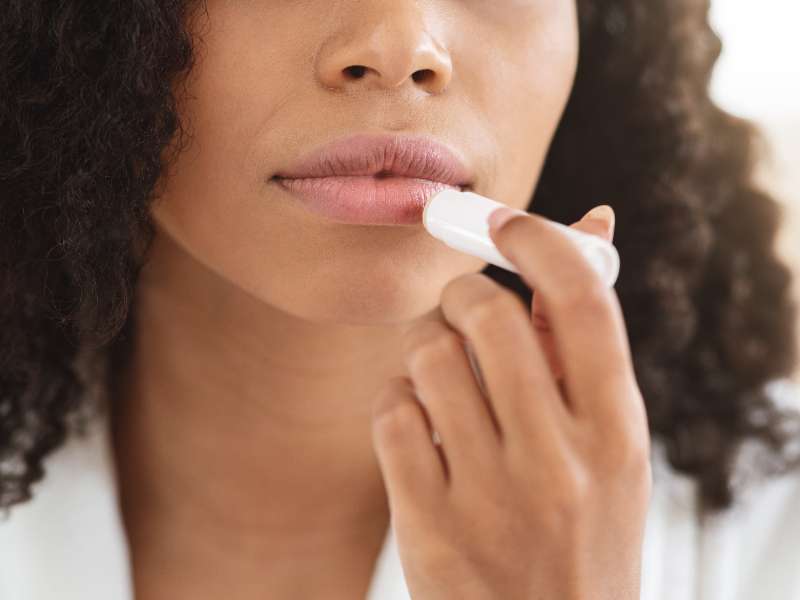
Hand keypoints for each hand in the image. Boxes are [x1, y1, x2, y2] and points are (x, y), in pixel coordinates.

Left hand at [370, 205, 650, 599]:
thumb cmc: (580, 528)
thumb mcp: (608, 446)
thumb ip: (585, 341)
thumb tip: (590, 222)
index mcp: (617, 432)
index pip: (583, 300)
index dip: (538, 240)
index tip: (503, 222)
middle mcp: (560, 462)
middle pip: (489, 314)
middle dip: (461, 295)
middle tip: (460, 310)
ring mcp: (492, 496)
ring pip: (429, 356)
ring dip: (425, 348)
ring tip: (440, 377)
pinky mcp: (430, 524)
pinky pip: (392, 411)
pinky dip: (397, 402)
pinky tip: (418, 426)